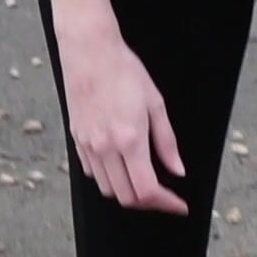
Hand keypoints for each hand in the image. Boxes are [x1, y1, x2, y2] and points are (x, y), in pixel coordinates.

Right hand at [58, 22, 187, 213]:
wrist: (89, 50)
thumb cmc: (124, 71)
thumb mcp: (156, 104)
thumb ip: (166, 142)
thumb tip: (177, 170)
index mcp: (129, 139)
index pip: (147, 190)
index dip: (166, 204)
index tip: (179, 205)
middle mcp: (105, 148)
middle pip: (126, 197)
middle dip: (149, 203)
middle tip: (165, 197)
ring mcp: (88, 145)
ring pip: (108, 190)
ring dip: (128, 194)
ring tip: (145, 183)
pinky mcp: (77, 140)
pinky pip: (93, 174)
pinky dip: (109, 180)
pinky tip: (122, 168)